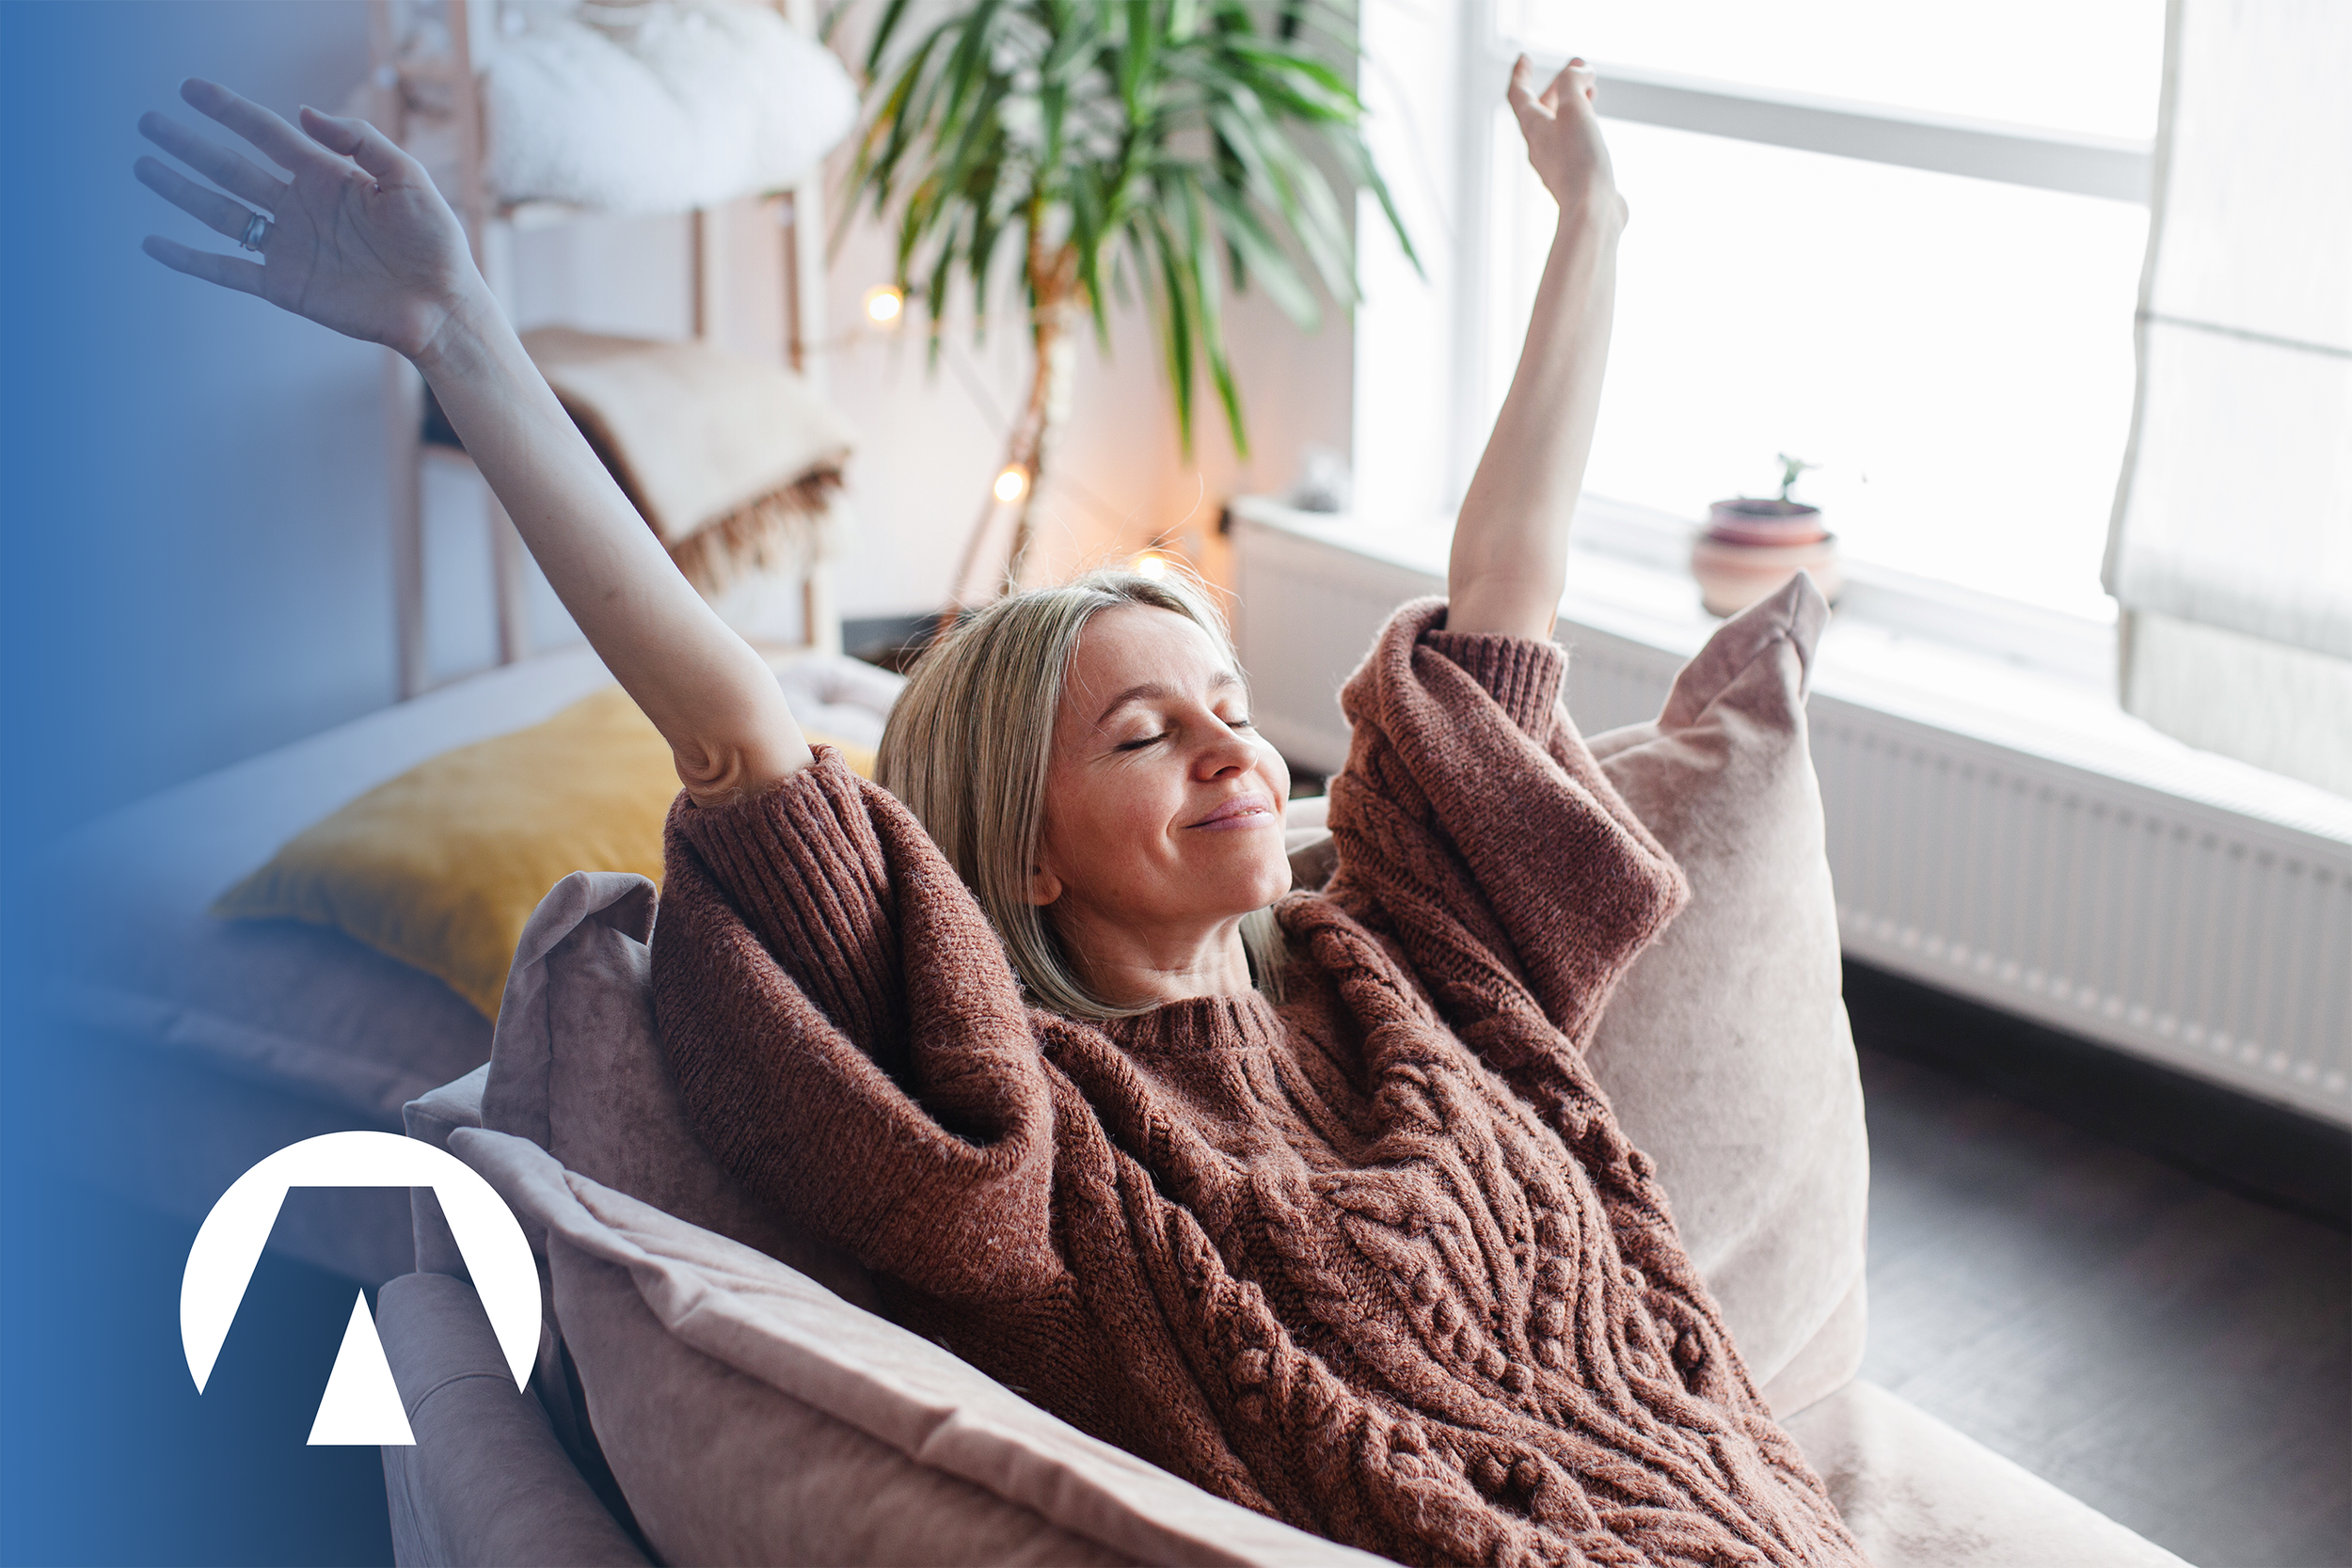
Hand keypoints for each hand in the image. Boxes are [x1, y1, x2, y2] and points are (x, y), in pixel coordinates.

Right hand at [135, 78, 488, 360]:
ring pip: (222, 212)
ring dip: (181, 190)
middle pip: (231, 169)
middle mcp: (300, 207)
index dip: (229, 111)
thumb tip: (303, 112)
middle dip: (190, 146)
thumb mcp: (407, 180)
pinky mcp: (286, 285)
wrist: (442, 307)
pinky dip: (191, 258)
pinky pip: (229, 269)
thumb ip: (359, 141)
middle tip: (149, 123)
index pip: (267, 134)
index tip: (192, 89)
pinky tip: (155, 243)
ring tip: (144, 165)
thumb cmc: (435, 242)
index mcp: (326, 177)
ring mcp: (289, 246)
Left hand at [1507, 56, 1625, 226]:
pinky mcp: (1576, 174)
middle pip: (1543, 108)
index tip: (1524, 58)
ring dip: (1573, 103)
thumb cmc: (1580, 162)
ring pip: (1561, 125)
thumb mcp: (1574, 108)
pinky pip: (1574, 141)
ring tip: (1591, 89)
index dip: (1520, 74)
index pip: (1518, 95)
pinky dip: (1583, 124)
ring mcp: (1558, 162)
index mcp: (1533, 128)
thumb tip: (1581, 72)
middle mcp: (1541, 146)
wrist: (1592, 211)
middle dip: (1559, 85)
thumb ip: (1573, 81)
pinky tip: (1595, 124)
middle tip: (1577, 67)